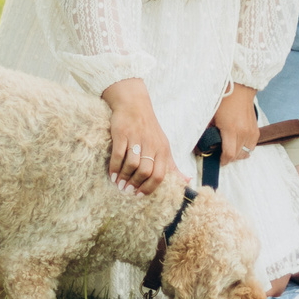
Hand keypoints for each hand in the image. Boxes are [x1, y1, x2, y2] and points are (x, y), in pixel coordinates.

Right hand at [101, 78, 171, 195]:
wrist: (134, 104)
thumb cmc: (149, 129)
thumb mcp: (164, 146)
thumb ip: (172, 166)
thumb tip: (187, 182)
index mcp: (163, 149)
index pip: (160, 174)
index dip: (150, 187)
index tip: (140, 194)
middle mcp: (151, 144)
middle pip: (145, 171)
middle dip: (135, 184)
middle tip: (127, 190)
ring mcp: (136, 138)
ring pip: (132, 164)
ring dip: (124, 177)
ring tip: (119, 184)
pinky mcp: (122, 134)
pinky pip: (118, 155)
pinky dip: (114, 167)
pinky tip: (112, 174)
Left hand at [210, 84, 260, 163]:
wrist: (240, 88)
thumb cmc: (223, 100)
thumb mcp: (211, 115)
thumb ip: (208, 131)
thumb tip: (203, 144)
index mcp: (231, 129)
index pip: (230, 154)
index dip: (223, 161)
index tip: (218, 161)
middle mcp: (244, 132)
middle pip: (238, 155)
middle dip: (229, 158)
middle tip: (222, 154)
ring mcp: (251, 131)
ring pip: (247, 152)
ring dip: (238, 153)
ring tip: (231, 148)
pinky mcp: (256, 129)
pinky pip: (252, 145)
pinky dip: (245, 147)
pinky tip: (238, 142)